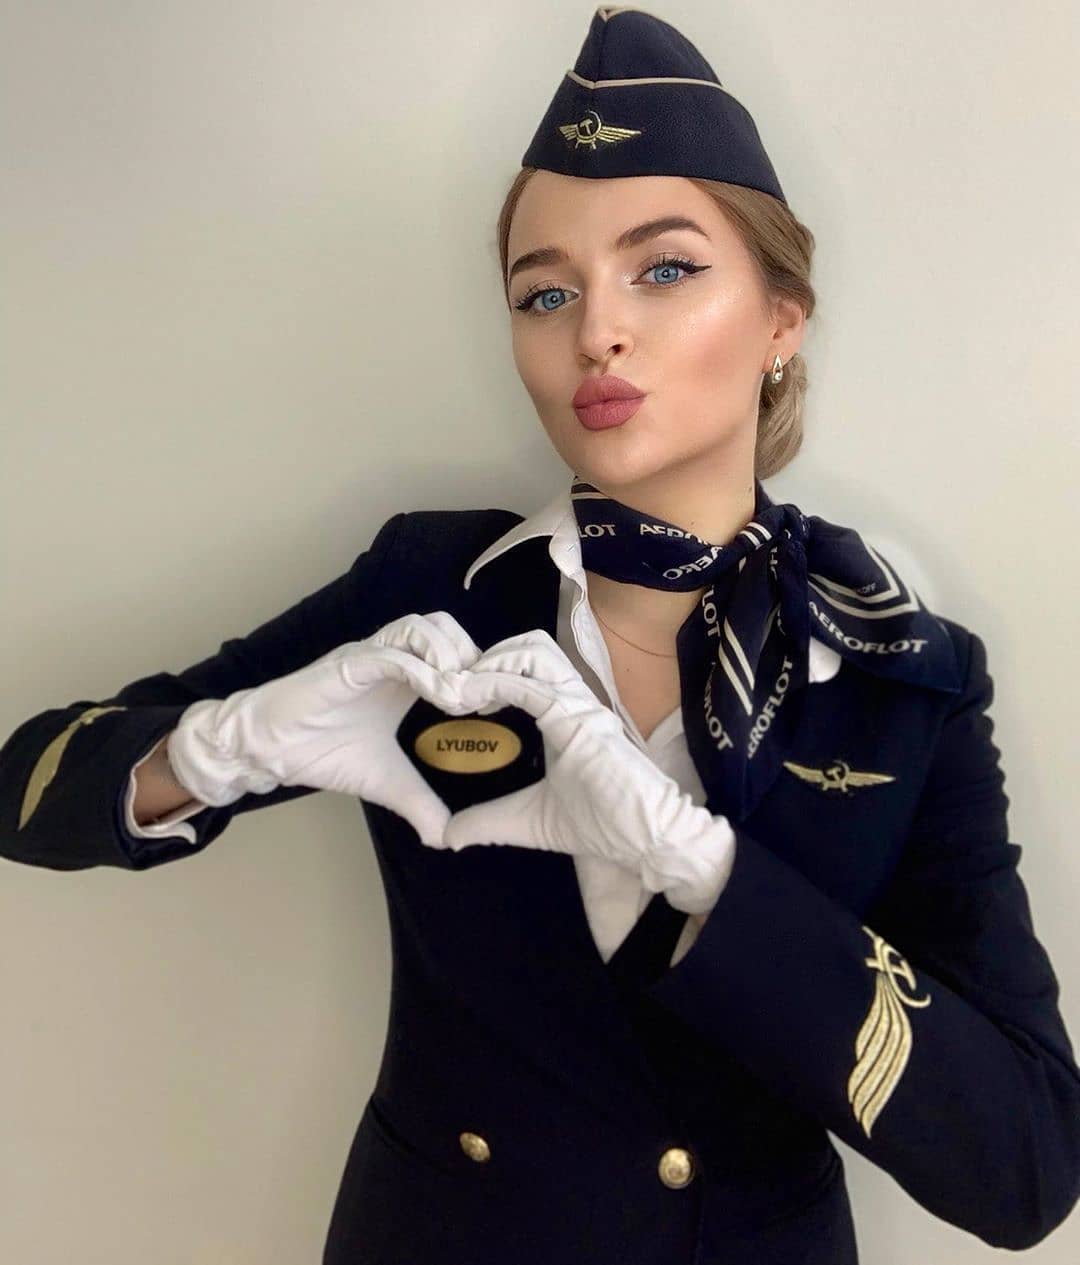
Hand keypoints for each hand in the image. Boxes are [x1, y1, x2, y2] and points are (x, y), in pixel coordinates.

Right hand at [166, 611, 481, 845]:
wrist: (267, 750)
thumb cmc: (320, 751)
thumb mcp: (384, 782)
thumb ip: (418, 804)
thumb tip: (447, 838)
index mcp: (402, 676)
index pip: (452, 651)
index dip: (481, 669)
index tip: (501, 705)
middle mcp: (388, 657)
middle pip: (444, 627)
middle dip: (472, 654)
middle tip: (487, 695)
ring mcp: (367, 656)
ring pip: (421, 628)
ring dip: (450, 656)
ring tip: (465, 696)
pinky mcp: (346, 665)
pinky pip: (389, 653)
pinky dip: (420, 668)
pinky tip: (440, 694)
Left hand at [441, 629, 735, 911]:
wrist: (647, 842)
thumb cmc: (601, 826)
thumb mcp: (527, 823)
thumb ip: (488, 821)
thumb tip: (447, 835)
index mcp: (563, 713)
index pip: (526, 666)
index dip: (488, 669)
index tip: (453, 697)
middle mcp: (572, 699)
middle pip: (529, 645)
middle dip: (486, 655)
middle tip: (451, 688)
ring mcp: (578, 704)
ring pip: (533, 651)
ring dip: (490, 662)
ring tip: (457, 691)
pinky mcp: (580, 717)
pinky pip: (532, 685)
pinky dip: (494, 683)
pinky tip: (467, 699)